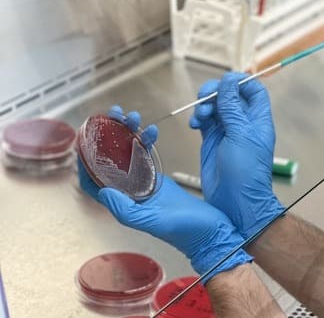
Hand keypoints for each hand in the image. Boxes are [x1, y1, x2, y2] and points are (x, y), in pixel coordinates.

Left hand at [79, 107, 251, 280]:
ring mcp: (145, 186)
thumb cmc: (186, 231)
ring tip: (132, 117)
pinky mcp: (159, 180)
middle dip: (110, 136)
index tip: (85, 138)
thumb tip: (104, 191)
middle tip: (115, 115)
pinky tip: (151, 131)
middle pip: (111, 161)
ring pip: (129, 155)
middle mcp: (130, 194)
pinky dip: (148, 142)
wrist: (211, 233)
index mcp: (124, 205)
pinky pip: (148, 156)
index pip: (95, 181)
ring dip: (129, 134)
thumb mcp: (153, 222)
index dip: (87, 160)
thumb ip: (126, 210)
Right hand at [189, 73, 284, 238]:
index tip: (225, 82)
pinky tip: (194, 125)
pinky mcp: (212, 141)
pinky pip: (204, 121)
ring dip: (204, 106)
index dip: (240, 82)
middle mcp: (243, 123)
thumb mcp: (240, 135)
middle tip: (204, 97)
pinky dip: (198, 118)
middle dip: (216, 92)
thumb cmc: (246, 172)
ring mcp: (227, 131)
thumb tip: (228, 83)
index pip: (253, 90)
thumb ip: (233, 108)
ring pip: (214, 107)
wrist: (235, 203)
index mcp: (258, 119)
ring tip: (200, 117)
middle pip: (230, 95)